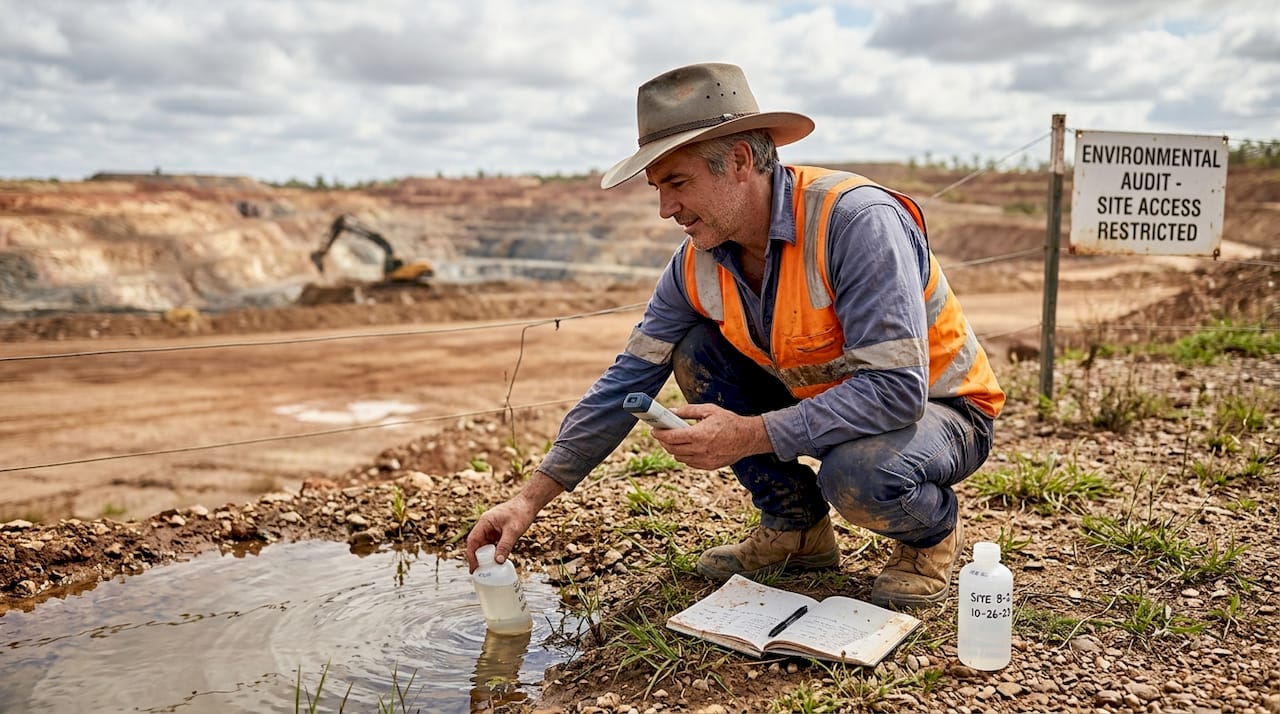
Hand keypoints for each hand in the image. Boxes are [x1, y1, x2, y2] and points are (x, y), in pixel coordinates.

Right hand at [464, 471, 563, 570]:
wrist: (529, 503)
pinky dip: (493, 552)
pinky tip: (496, 561)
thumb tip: (498, 561)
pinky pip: (492, 544)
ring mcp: (491, 528)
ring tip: (488, 570)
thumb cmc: (521, 513)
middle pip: (476, 544)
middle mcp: (485, 525)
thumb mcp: (513, 531)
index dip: (471, 556)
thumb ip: (505, 546)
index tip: (475, 568)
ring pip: (484, 545)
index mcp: (485, 522)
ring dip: (486, 556)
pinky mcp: (498, 531)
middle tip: (481, 572)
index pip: (472, 541)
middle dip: (477, 558)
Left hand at [650, 403, 771, 469]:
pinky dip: (684, 455)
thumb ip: (688, 411)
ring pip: (679, 458)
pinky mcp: (709, 466)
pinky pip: (689, 463)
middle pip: (672, 449)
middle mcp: (700, 450)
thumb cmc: (729, 421)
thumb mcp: (708, 410)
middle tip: (661, 433)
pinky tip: (686, 447)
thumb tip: (671, 412)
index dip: (660, 434)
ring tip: (673, 439)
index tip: (653, 430)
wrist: (748, 438)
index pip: (672, 437)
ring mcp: (705, 460)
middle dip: (663, 441)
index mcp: (699, 435)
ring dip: (673, 449)